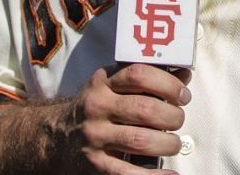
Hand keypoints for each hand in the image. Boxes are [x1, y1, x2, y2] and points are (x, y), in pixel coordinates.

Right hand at [56, 64, 190, 170]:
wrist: (55, 136)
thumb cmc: (96, 108)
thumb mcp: (113, 85)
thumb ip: (147, 79)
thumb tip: (184, 74)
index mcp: (104, 84)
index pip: (139, 74)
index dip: (168, 84)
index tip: (183, 95)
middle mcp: (97, 108)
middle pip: (146, 110)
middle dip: (173, 117)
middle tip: (178, 121)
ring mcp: (94, 137)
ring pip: (141, 140)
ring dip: (168, 144)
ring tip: (172, 144)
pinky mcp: (94, 164)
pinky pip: (127, 173)